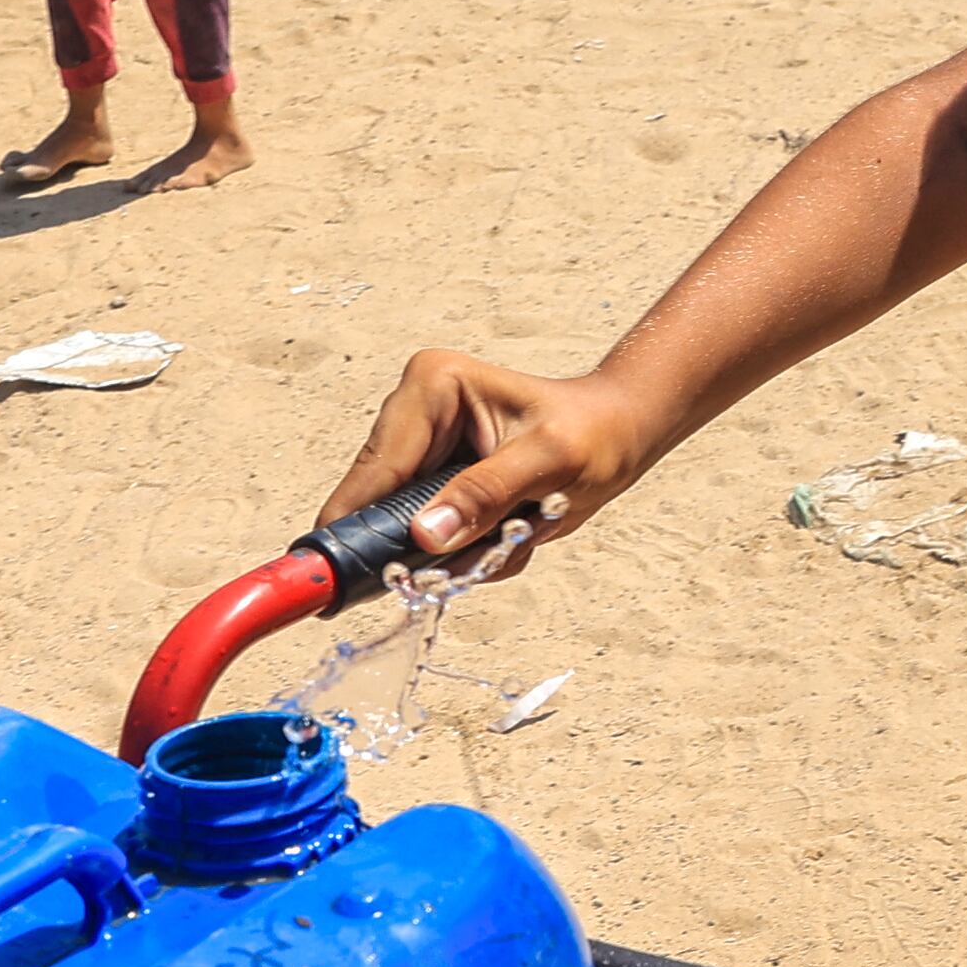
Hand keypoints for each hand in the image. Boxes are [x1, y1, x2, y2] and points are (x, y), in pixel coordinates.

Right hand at [320, 348, 669, 578]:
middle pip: (378, 505)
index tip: (348, 581)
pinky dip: (469, 550)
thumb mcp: (549, 463)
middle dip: (433, 542)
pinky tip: (511, 528)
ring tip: (518, 527)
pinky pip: (426, 537)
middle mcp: (414, 411)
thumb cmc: (594, 433)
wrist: (618, 433)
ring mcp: (419, 448)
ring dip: (460, 549)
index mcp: (431, 385)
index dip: (362, 528)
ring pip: (402, 530)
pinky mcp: (430, 478)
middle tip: (492, 543)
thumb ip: (486, 496)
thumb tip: (425, 535)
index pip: (375, 469)